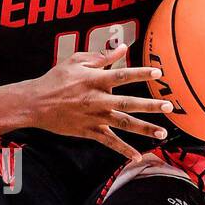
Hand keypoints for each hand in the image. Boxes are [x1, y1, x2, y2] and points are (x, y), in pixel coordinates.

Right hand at [29, 41, 172, 160]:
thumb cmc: (55, 79)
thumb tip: (121, 48)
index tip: (159, 72)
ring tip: (162, 132)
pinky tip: (138, 155)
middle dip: (150, 105)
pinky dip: (123, 150)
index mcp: (95, 80)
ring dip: (144, 128)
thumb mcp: (76, 61)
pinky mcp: (89, 131)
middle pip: (129, 103)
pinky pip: (109, 142)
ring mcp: (94, 117)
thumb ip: (101, 57)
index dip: (142, 73)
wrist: (35, 104)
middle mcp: (98, 100)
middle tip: (168, 106)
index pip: (123, 75)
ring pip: (123, 124)